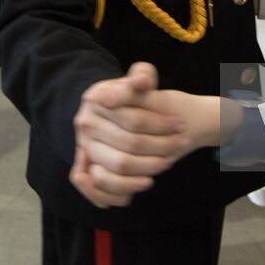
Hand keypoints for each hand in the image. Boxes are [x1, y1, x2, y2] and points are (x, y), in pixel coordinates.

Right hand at [70, 63, 185, 207]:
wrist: (117, 114)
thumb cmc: (133, 96)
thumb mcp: (139, 78)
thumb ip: (142, 75)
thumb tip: (140, 83)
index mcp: (95, 99)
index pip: (134, 118)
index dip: (160, 124)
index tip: (178, 124)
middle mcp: (85, 124)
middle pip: (130, 144)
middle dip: (161, 146)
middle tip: (180, 143)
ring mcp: (83, 148)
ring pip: (118, 167)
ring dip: (147, 168)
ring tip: (167, 163)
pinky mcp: (85, 170)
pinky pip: (101, 187)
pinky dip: (125, 189)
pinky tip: (146, 182)